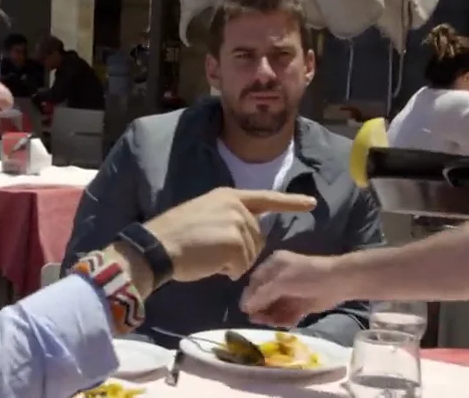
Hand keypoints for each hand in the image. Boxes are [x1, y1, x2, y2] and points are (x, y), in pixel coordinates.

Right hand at [143, 187, 315, 282]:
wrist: (157, 246)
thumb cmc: (173, 233)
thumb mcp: (202, 214)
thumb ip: (226, 219)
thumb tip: (241, 239)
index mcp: (228, 196)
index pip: (266, 198)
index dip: (290, 202)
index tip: (311, 202)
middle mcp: (237, 207)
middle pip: (257, 237)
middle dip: (241, 251)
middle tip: (212, 252)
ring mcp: (238, 224)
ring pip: (251, 254)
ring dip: (233, 263)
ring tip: (208, 257)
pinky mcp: (236, 244)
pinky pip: (242, 267)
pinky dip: (227, 272)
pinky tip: (209, 265)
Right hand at [240, 250, 346, 326]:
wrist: (339, 282)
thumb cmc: (307, 276)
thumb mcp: (281, 282)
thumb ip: (262, 295)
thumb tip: (245, 307)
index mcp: (273, 265)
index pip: (255, 282)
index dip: (249, 296)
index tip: (245, 310)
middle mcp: (279, 277)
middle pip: (264, 296)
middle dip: (260, 308)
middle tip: (258, 320)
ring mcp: (290, 291)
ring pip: (274, 306)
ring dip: (271, 316)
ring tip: (272, 323)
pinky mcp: (300, 304)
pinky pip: (287, 313)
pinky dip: (284, 319)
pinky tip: (285, 323)